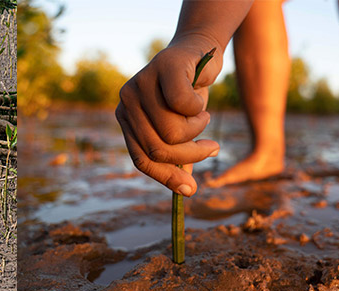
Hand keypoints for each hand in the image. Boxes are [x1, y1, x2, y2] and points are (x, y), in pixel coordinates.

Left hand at [115, 37, 223, 195]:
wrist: (199, 50)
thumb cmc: (188, 93)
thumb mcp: (181, 127)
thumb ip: (177, 154)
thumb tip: (183, 190)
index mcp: (126, 119)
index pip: (141, 159)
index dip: (166, 177)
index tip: (190, 190)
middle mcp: (126, 101)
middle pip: (158, 149)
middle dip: (191, 155)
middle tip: (212, 147)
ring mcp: (141, 83)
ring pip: (172, 132)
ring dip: (198, 129)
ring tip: (202, 115)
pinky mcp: (162, 68)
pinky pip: (184, 105)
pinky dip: (199, 109)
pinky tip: (201, 98)